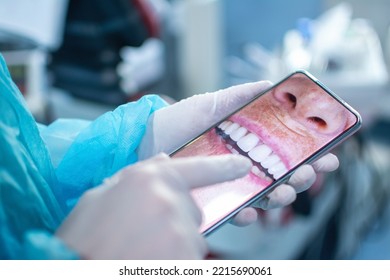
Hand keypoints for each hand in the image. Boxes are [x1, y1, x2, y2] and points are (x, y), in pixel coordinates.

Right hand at [56, 153, 250, 258]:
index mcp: (147, 179)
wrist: (74, 269)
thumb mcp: (98, 197)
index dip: (222, 167)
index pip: (196, 168)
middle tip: (146, 231)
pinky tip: (150, 260)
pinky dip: (175, 259)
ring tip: (144, 250)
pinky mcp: (186, 260)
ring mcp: (180, 233)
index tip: (242, 166)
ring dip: (174, 242)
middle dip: (176, 218)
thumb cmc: (82, 240)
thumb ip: (134, 176)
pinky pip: (190, 256)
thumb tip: (164, 160)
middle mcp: (169, 201)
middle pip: (192, 209)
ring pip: (192, 235)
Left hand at [137, 82, 338, 226]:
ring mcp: (230, 185)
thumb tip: (269, 84)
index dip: (310, 156)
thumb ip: (241, 96)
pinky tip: (250, 209)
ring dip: (281, 197)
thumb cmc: (181, 119)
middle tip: (309, 171)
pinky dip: (246, 214)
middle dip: (302, 178)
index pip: (287, 154)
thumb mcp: (213, 103)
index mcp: (250, 146)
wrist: (150, 137)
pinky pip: (235, 212)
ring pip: (264, 198)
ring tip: (284, 190)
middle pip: (283, 178)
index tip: (328, 155)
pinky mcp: (214, 199)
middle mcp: (245, 167)